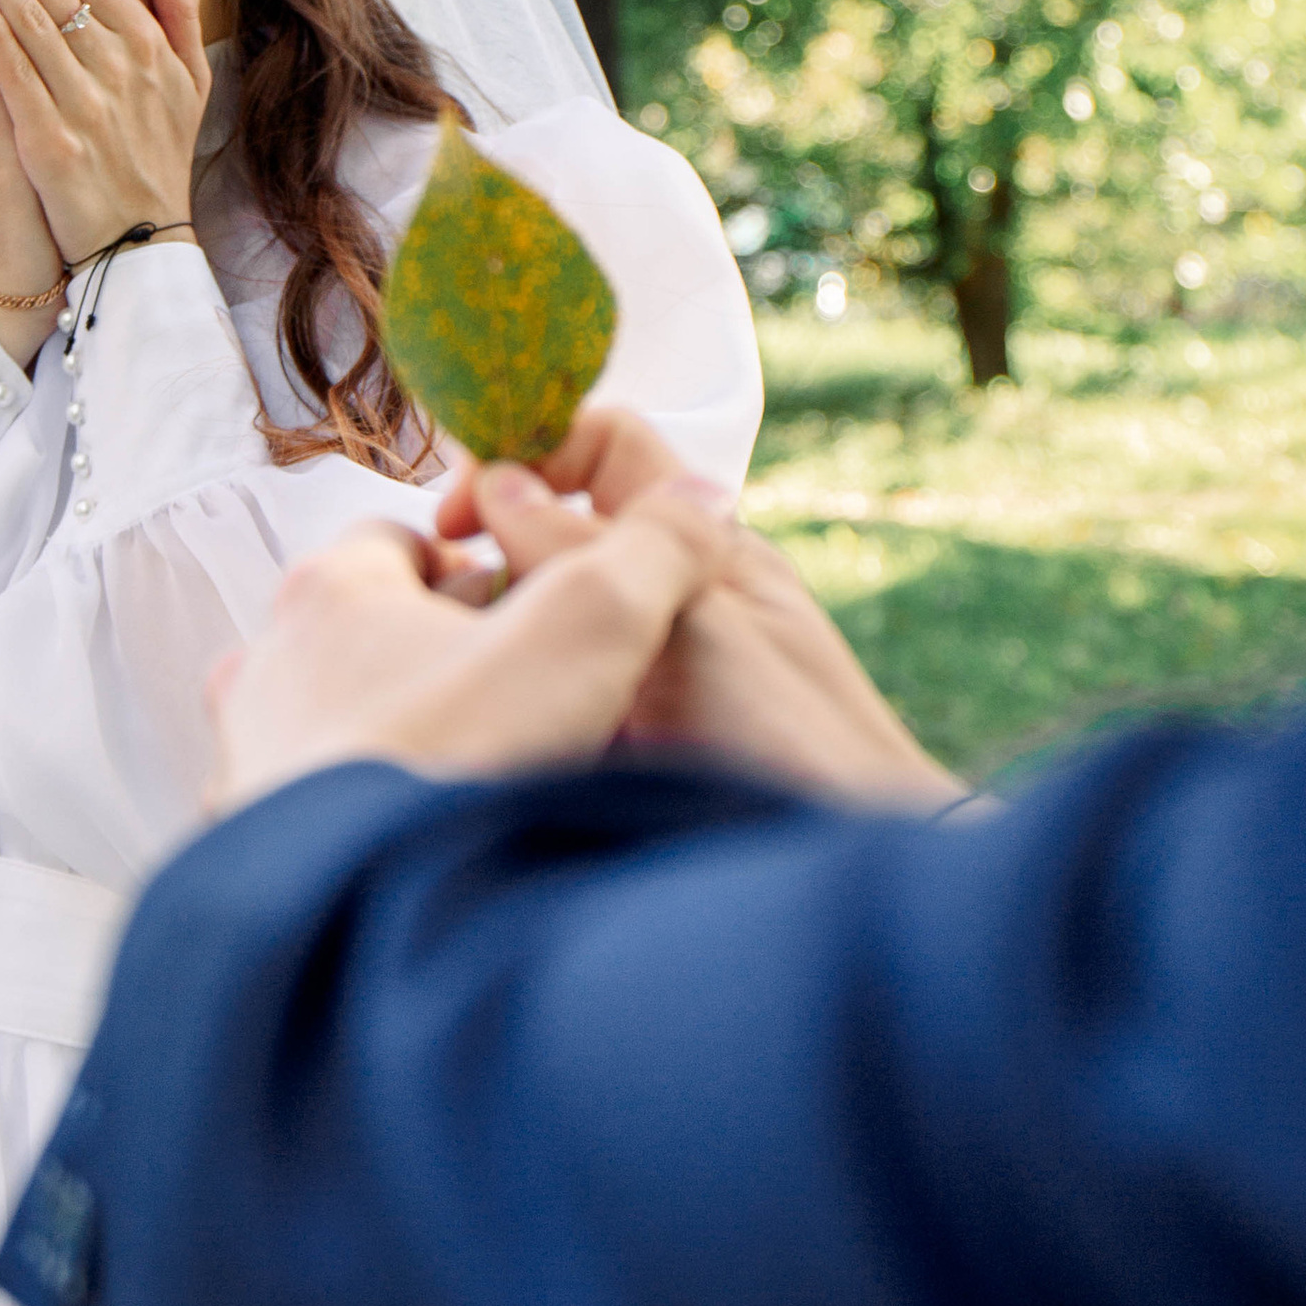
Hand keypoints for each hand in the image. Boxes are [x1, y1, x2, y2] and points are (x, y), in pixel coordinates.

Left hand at [203, 482, 744, 812]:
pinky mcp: (252, 841)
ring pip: (335, 717)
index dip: (474, 566)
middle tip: (521, 697)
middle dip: (440, 656)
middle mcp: (269, 665)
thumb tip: (699, 497)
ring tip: (478, 771)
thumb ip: (650, 552)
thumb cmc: (460, 761)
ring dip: (398, 732)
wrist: (367, 915)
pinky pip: (310, 805)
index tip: (530, 609)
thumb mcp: (590, 630)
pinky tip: (421, 837)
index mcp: (332, 592)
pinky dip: (362, 810)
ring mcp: (251, 756)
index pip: (398, 539)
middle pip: (367, 632)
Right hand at [434, 411, 963, 811]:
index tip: (459, 517)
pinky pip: (554, 696)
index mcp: (704, 545)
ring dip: (504, 644)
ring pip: (545, 624)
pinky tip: (501, 738)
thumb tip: (502, 487)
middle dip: (496, 564)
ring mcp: (649, 671)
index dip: (531, 456)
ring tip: (473, 686)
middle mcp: (674, 596)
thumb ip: (599, 557)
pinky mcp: (625, 742)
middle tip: (448, 620)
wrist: (856, 860)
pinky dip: (521, 705)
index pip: (604, 446)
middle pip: (559, 537)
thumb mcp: (693, 633)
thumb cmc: (805, 748)